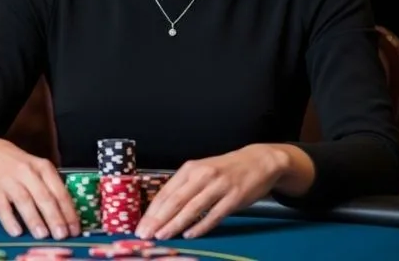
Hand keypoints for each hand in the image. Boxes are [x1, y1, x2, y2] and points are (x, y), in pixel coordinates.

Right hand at [0, 138, 79, 239]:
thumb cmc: (18, 164)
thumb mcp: (37, 167)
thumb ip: (50, 187)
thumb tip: (66, 216)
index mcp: (43, 167)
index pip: (59, 191)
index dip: (68, 212)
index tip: (75, 229)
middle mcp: (27, 172)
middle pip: (44, 196)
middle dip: (54, 217)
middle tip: (62, 235)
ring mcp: (9, 181)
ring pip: (24, 200)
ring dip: (34, 219)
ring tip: (43, 235)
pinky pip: (2, 207)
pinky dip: (10, 220)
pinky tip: (17, 232)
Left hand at [136, 144, 288, 239]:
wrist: (257, 161)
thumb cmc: (225, 170)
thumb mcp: (202, 172)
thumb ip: (184, 188)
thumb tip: (162, 210)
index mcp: (190, 169)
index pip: (166, 192)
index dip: (152, 211)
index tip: (141, 226)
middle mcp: (202, 175)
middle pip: (175, 200)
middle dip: (158, 220)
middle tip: (146, 234)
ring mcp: (218, 185)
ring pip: (192, 208)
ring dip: (175, 224)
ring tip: (162, 236)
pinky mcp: (234, 196)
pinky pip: (214, 214)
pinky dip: (200, 226)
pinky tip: (189, 234)